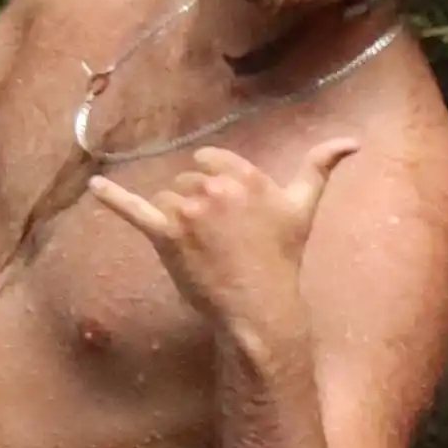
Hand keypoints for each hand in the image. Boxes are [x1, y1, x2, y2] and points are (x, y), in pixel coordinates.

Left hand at [86, 127, 356, 346]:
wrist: (260, 306)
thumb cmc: (282, 258)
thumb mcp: (304, 206)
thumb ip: (322, 167)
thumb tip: (354, 140)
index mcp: (245, 175)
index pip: (210, 161)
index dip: (215, 185)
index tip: (226, 212)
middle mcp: (215, 188)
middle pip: (187, 182)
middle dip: (197, 206)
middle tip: (219, 240)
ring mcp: (187, 211)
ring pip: (167, 199)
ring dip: (177, 220)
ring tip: (201, 250)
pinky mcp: (165, 236)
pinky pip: (133, 210)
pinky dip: (112, 198)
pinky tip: (93, 187)